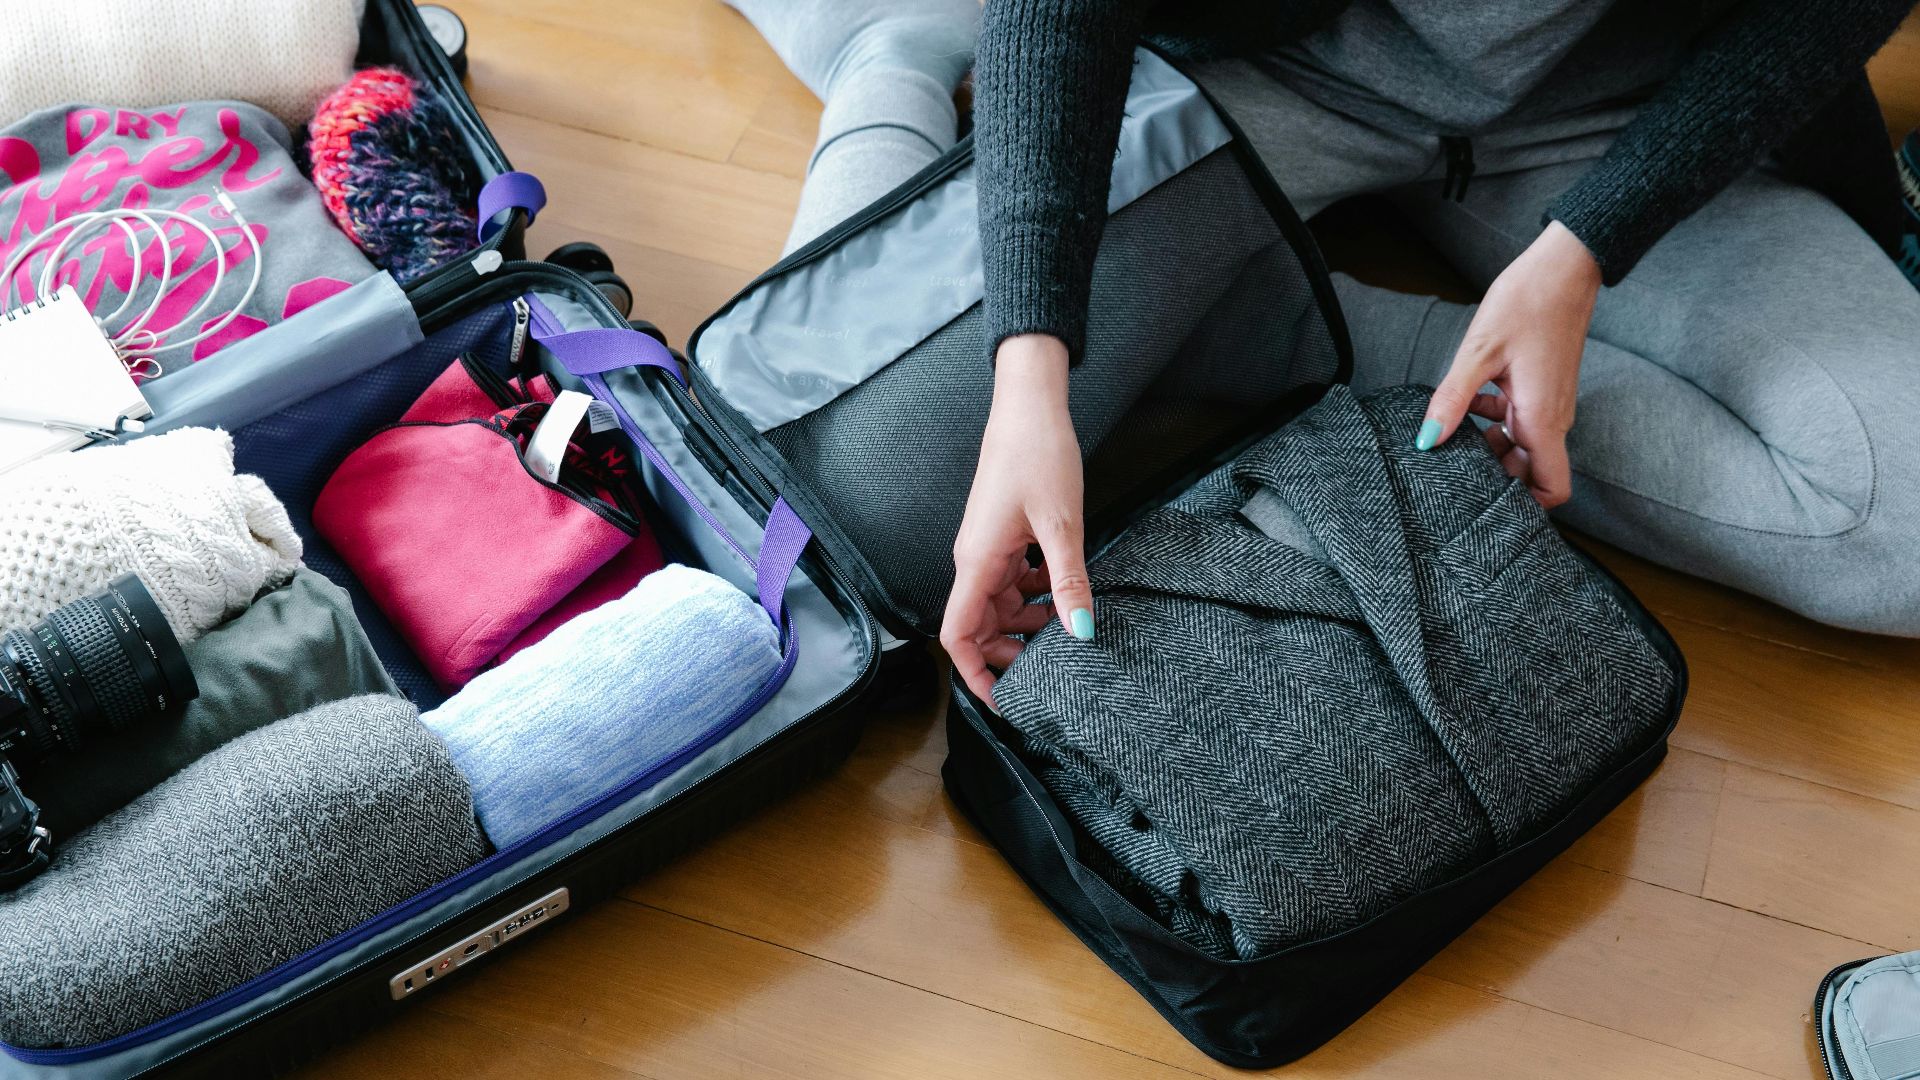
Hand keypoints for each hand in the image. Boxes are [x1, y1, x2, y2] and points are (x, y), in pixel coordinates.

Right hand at [940, 334, 1093, 710]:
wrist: (1029, 405)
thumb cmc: (1038, 455)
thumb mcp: (1063, 526)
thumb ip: (1068, 583)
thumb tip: (1081, 633)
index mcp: (976, 562)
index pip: (957, 635)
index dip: (974, 675)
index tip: (1003, 701)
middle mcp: (973, 560)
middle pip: (979, 626)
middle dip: (1010, 652)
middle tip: (1054, 663)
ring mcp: (986, 548)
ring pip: (997, 605)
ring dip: (1026, 623)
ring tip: (1066, 625)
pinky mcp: (1002, 535)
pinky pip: (1009, 581)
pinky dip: (1033, 594)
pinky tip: (1062, 588)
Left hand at [1417, 220, 1600, 507]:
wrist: (1563, 267)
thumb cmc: (1527, 303)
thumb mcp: (1479, 353)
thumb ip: (1453, 400)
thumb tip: (1426, 440)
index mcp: (1542, 420)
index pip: (1552, 489)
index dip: (1525, 504)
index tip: (1484, 498)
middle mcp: (1552, 418)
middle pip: (1528, 471)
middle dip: (1494, 473)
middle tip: (1452, 463)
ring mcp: (1549, 404)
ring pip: (1521, 445)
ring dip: (1488, 444)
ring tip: (1452, 429)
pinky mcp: (1542, 389)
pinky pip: (1519, 421)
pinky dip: (1493, 420)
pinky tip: (1466, 401)